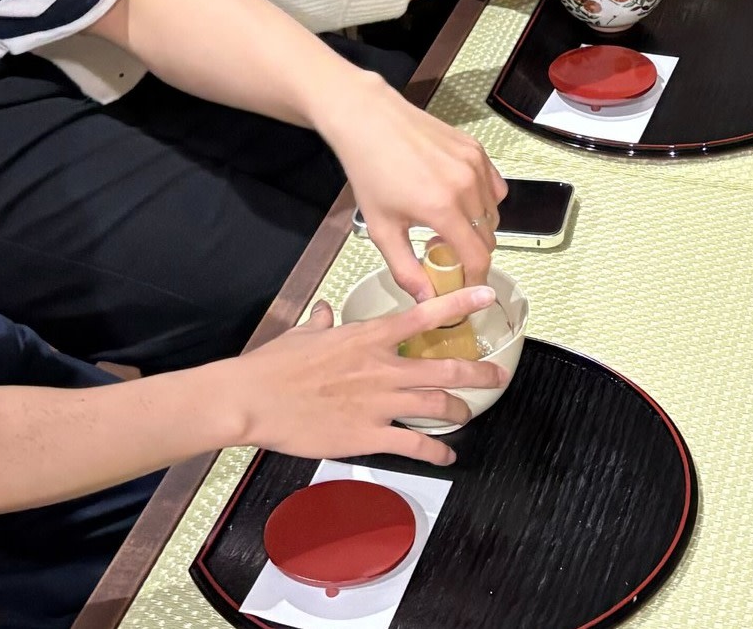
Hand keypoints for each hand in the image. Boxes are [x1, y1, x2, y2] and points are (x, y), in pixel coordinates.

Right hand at [225, 292, 506, 467]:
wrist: (254, 398)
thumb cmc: (274, 366)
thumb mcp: (302, 334)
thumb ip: (321, 324)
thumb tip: (323, 313)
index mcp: (369, 337)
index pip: (425, 315)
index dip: (460, 303)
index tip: (486, 296)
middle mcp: (383, 368)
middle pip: (445, 368)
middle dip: (479, 372)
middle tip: (497, 375)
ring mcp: (379, 403)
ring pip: (437, 405)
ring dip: (459, 410)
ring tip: (468, 413)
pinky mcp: (369, 436)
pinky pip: (414, 444)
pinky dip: (436, 451)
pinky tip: (447, 456)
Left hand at [312, 71, 507, 296]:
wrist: (369, 120)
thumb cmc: (370, 171)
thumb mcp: (381, 227)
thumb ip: (405, 269)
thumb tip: (426, 299)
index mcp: (442, 207)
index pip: (478, 257)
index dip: (475, 279)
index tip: (466, 288)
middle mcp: (466, 185)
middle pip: (489, 237)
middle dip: (474, 254)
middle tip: (449, 255)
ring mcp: (475, 164)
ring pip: (494, 213)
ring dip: (479, 228)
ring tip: (449, 225)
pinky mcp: (477, 149)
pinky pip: (494, 187)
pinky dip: (484, 201)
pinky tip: (460, 200)